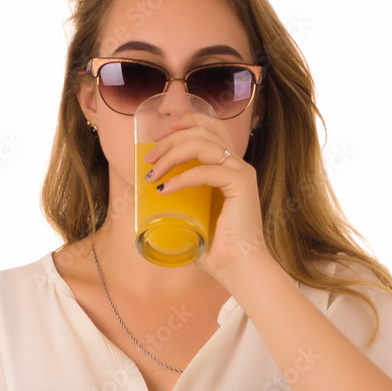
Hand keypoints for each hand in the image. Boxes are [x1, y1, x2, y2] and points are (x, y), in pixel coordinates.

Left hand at [142, 112, 271, 281]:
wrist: (238, 268)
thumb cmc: (216, 248)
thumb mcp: (192, 216)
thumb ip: (180, 202)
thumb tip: (151, 196)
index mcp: (228, 168)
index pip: (211, 129)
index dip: (187, 122)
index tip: (160, 134)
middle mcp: (237, 165)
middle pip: (203, 130)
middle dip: (171, 139)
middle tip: (149, 158)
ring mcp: (241, 172)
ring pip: (203, 143)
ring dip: (172, 154)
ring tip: (153, 173)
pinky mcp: (242, 183)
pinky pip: (207, 170)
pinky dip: (183, 177)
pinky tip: (166, 189)